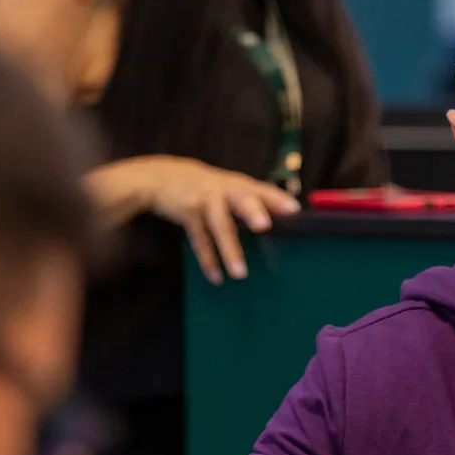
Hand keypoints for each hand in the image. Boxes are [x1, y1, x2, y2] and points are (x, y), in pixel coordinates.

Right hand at [87, 155, 300, 283]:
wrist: (161, 176)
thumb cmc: (208, 187)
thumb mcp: (229, 187)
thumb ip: (254, 200)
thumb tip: (288, 219)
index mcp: (238, 185)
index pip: (261, 190)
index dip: (277, 199)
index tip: (293, 210)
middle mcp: (223, 191)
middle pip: (240, 199)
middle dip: (251, 211)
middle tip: (264, 225)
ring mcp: (204, 201)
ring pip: (219, 226)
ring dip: (230, 250)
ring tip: (241, 274)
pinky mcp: (187, 214)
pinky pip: (199, 241)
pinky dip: (208, 260)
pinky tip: (217, 278)